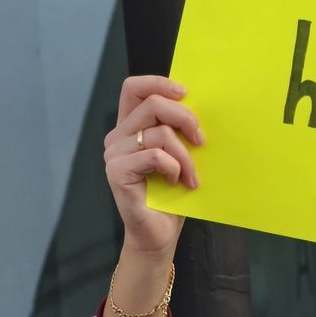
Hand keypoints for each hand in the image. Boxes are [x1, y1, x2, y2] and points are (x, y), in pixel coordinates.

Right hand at [102, 75, 204, 260]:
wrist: (159, 233)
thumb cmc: (172, 193)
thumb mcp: (180, 152)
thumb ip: (178, 128)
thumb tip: (198, 103)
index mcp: (130, 126)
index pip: (133, 88)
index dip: (159, 82)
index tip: (186, 93)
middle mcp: (117, 136)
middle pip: (152, 104)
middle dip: (185, 118)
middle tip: (201, 140)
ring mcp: (114, 154)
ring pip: (159, 133)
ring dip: (186, 155)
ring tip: (192, 175)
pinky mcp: (117, 172)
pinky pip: (154, 155)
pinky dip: (174, 167)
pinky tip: (177, 182)